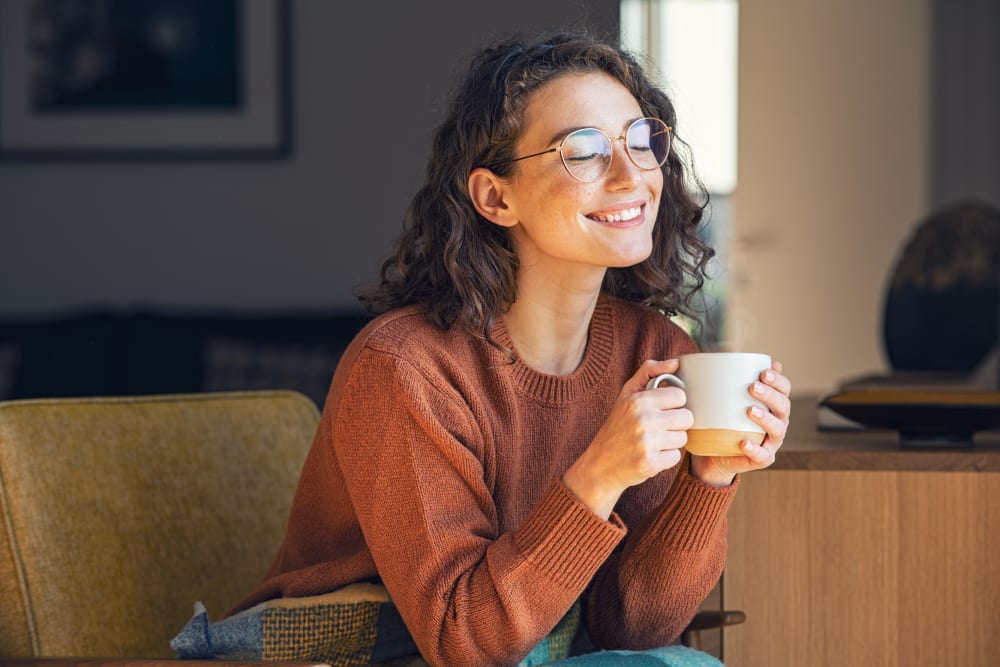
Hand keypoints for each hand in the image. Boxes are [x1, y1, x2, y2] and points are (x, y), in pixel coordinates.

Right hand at [563, 359, 692, 518]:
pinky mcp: (651, 463)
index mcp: (638, 401)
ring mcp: (647, 443)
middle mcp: (643, 420)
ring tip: (653, 442)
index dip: (673, 404)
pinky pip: (676, 457)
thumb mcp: (626, 395)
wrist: (600, 465)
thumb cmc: (617, 426)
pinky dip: (666, 458)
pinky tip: (651, 455)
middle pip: (686, 418)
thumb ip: (649, 372)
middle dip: (676, 424)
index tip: (661, 410)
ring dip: (671, 442)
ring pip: (683, 438)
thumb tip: (676, 362)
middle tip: (659, 428)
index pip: (680, 396)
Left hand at [689, 361, 791, 486]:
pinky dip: (755, 449)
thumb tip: (723, 355)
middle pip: (783, 406)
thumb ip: (727, 380)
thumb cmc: (722, 420)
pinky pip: (762, 455)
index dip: (778, 380)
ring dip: (766, 419)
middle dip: (770, 395)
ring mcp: (771, 442)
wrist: (714, 453)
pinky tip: (744, 442)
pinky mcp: (762, 458)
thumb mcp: (723, 399)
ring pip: (778, 429)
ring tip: (750, 410)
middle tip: (752, 387)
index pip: (784, 389)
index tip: (763, 372)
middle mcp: (777, 421)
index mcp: (773, 404)